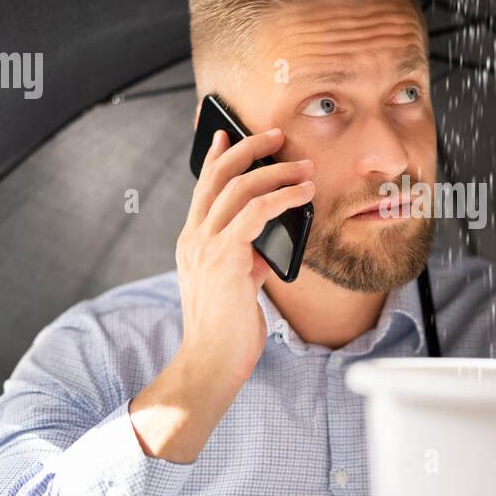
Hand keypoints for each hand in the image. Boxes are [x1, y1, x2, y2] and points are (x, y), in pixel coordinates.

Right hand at [172, 125, 314, 385]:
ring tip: (304, 167)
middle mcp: (193, 238)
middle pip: (218, 176)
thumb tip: (272, 238)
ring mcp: (205, 246)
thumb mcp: (237, 284)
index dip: (215, 156)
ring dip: (276, 171)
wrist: (211, 362)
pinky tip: (303, 194)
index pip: (202, 188)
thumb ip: (247, 256)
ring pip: (239, 188)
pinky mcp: (225, 258)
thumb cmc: (227, 330)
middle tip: (276, 135)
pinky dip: (282, 197)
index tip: (227, 133)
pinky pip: (256, 212)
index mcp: (192, 242)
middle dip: (248, 149)